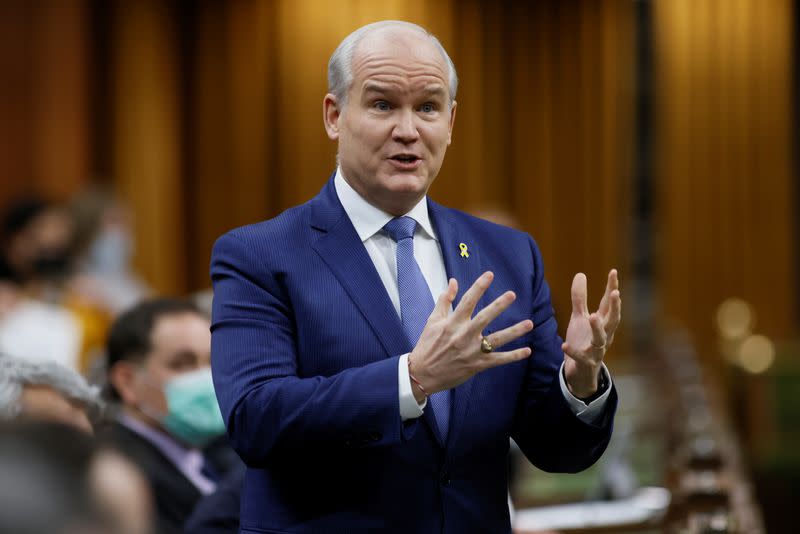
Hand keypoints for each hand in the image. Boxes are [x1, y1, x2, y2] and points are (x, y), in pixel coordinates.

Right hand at [408, 272, 533, 398]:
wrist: (422, 374)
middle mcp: (463, 336)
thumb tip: (453, 281)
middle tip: (512, 294)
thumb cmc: (427, 345)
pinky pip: (499, 360)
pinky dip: (513, 356)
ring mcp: (472, 351)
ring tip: (529, 323)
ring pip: (496, 339)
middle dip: (498, 306)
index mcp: (452, 323)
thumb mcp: (433, 321)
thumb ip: (445, 300)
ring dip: (514, 332)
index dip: (478, 287)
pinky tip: (527, 350)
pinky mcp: (477, 365)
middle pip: (484, 318)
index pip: (467, 301)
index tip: (489, 275)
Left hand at [561, 269, 620, 397]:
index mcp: (603, 323)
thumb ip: (580, 298)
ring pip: (601, 339)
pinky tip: (564, 345)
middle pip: (613, 320)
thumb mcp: (579, 318)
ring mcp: (597, 350)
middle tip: (615, 293)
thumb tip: (581, 274)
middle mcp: (604, 335)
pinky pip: (581, 357)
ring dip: (598, 328)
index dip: (612, 287)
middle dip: (615, 307)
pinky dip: (573, 352)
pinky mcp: (586, 362)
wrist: (580, 372)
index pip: (609, 303)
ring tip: (592, 316)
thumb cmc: (582, 341)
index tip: (613, 272)